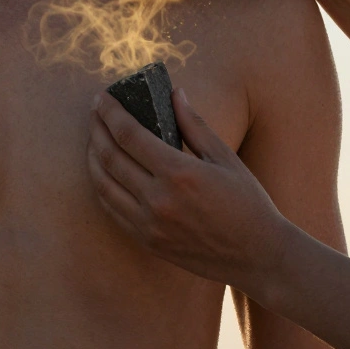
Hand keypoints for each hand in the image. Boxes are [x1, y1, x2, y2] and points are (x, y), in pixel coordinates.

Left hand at [87, 87, 297, 295]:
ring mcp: (149, 223)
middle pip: (110, 157)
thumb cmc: (247, 203)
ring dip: (92, 157)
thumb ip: (194, 125)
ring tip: (93, 138)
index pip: (129, 135)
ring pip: (103, 185)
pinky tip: (103, 171)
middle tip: (95, 111)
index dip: (110, 113)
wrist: (257, 256)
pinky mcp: (147, 241)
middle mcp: (158, 199)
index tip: (102, 97)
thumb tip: (174, 92)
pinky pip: (112, 209)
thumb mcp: (225, 158)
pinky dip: (102, 186)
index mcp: (179, 173)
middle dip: (96, 129)